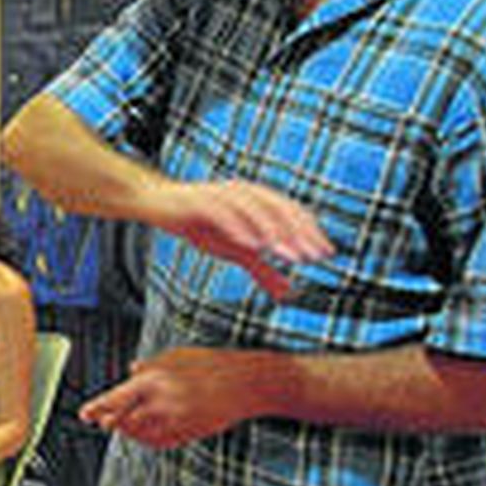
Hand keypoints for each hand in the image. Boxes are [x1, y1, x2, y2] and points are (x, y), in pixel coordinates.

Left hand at [79, 347, 272, 448]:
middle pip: (123, 420)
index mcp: (154, 381)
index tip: (84, 414)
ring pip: (140, 435)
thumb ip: (150, 365)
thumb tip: (131, 369)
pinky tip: (142, 435)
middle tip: (100, 421)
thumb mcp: (176, 356)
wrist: (246, 383)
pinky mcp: (189, 434)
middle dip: (109, 422)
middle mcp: (161, 404)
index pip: (115, 399)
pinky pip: (160, 442)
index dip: (97, 408)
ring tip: (120, 425)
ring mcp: (175, 422)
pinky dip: (147, 440)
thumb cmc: (212, 364)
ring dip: (127, 431)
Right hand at [152, 181, 332, 299]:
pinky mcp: (200, 202)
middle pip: (280, 210)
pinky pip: (223, 214)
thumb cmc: (201, 224)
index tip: (327, 254)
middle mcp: (244, 192)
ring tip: (288, 255)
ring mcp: (222, 195)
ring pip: (255, 211)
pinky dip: (239, 228)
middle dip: (299, 234)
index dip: (311, 232)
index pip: (292, 212)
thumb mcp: (235, 250)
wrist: (158, 203)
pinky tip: (251, 245)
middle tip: (314, 257)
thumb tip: (289, 293)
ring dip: (274, 233)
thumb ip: (262, 268)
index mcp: (257, 199)